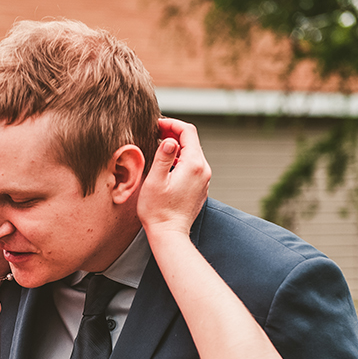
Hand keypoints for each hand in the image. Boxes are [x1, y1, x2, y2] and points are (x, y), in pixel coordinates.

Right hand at [137, 119, 210, 235]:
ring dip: (176, 147)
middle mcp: (203, 170)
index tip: (156, 124)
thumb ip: (163, 157)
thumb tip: (169, 139)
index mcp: (193, 164)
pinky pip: (192, 167)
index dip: (172, 123)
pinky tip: (166, 166)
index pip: (188, 131)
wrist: (170, 234)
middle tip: (154, 133)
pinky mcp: (200, 188)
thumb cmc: (158, 210)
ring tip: (157, 147)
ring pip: (192, 154)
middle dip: (173, 133)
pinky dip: (180, 160)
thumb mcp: (155, 181)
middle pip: (192, 141)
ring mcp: (203, 180)